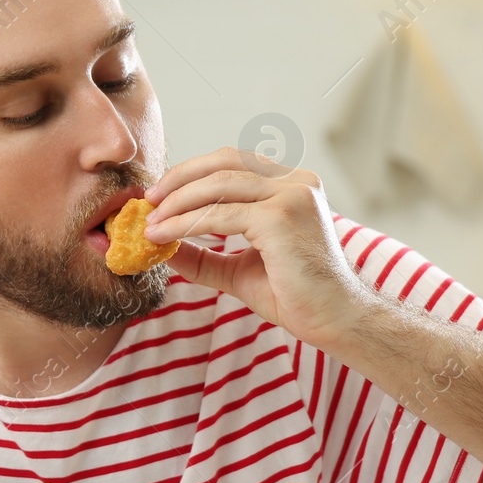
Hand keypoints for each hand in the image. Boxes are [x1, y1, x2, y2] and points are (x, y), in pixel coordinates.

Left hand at [144, 147, 365, 350]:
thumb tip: (162, 246)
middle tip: (148, 202)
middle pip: (223, 162)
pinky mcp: (281, 218)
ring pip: (218, 185)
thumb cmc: (295, 295)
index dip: (192, 174)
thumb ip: (205, 254)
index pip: (233, 163)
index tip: (160, 195)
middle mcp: (295, 181)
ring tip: (151, 223)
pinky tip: (164, 237)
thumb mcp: (240, 269)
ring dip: (176, 202)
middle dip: (179, 179)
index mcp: (291, 185)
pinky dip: (185, 224)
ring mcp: (291, 196)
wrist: (334, 321)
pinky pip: (220, 214)